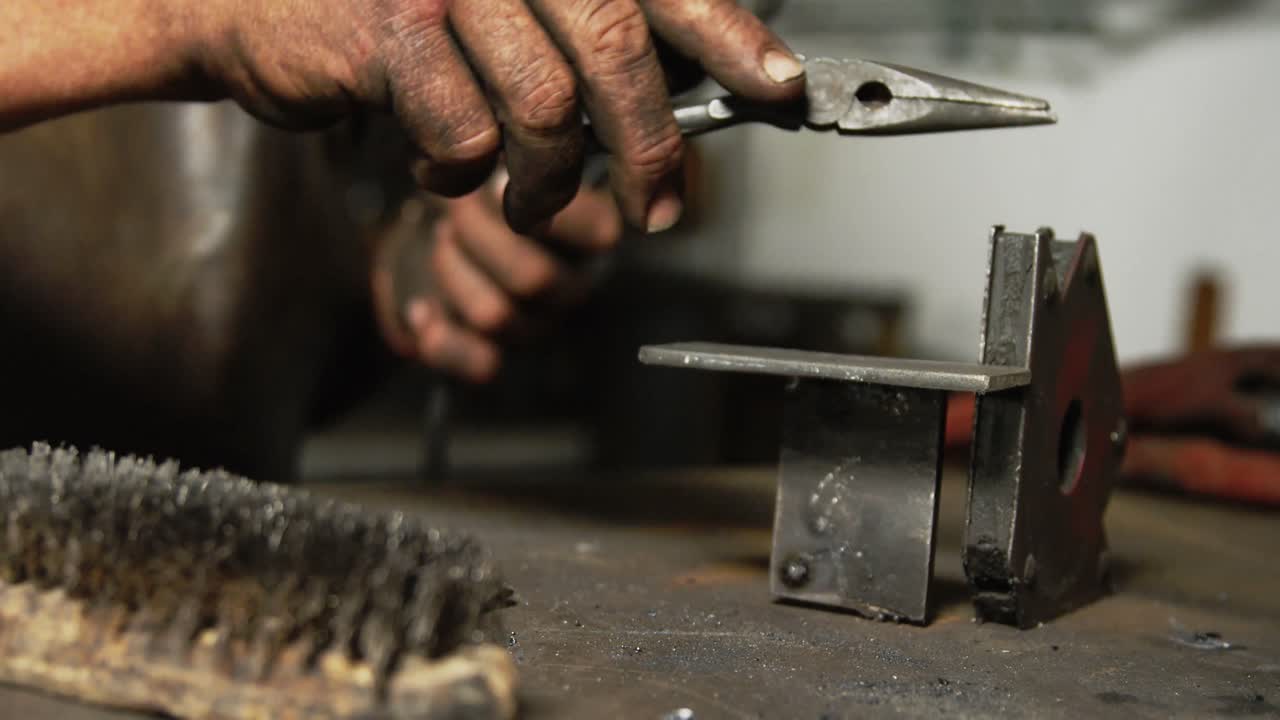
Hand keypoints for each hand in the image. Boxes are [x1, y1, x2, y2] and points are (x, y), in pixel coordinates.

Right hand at [191, 0, 802, 233]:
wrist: (248, 3)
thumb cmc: (385, 15)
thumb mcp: (493, 8)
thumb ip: (574, 36)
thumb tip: (674, 92)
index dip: (729, 35)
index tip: (780, 87)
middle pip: (612, 49)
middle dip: (650, 145)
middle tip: (660, 207)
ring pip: (543, 108)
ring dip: (546, 178)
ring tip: (526, 197)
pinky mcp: (389, 32)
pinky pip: (464, 135)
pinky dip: (462, 174)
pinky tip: (439, 168)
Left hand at [374, 170, 621, 381]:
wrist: (429, 224)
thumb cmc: (475, 182)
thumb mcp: (497, 156)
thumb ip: (510, 157)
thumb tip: (493, 166)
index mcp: (589, 233)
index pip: (599, 233)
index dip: (543, 204)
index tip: (496, 178)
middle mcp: (571, 284)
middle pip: (534, 277)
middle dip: (476, 234)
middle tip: (452, 205)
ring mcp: (534, 324)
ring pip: (496, 316)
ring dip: (451, 271)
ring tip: (440, 239)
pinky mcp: (493, 355)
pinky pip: (479, 365)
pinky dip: (440, 337)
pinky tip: (420, 308)